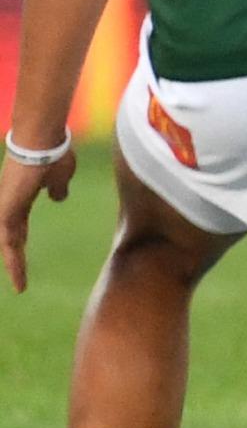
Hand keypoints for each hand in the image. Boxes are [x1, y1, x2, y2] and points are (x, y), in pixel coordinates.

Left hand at [2, 141, 77, 293]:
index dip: (20, 246)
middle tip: (20, 284)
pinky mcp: (6, 211)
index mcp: (20, 199)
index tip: (23, 257)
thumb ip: (57, 188)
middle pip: (11, 240)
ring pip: (7, 243)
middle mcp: (8, 206)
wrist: (41, 143)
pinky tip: (15, 270)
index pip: (17, 229)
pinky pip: (8, 241)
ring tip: (19, 285)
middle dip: (14, 261)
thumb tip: (57, 198)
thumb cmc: (53, 154)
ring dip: (13, 264)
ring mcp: (5, 208)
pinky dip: (11, 257)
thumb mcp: (60, 177)